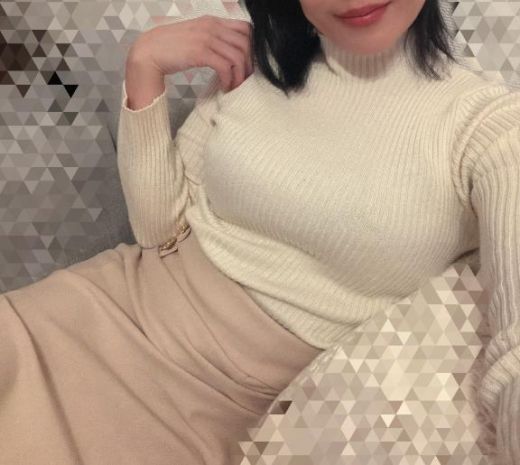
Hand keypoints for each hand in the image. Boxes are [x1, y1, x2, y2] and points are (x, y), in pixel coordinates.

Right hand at [128, 15, 253, 92]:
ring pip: (237, 56)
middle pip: (245, 43)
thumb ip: (212, 40)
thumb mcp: (195, 37)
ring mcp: (206, 38)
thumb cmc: (170, 48)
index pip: (245, 29)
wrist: (148, 52)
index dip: (252, 48)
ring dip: (240, 75)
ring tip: (235, 87)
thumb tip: (228, 53)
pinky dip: (229, 79)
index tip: (247, 64)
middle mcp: (212, 26)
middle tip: (244, 80)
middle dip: (249, 64)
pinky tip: (225, 87)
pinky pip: (225, 67)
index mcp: (212, 21)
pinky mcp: (200, 53)